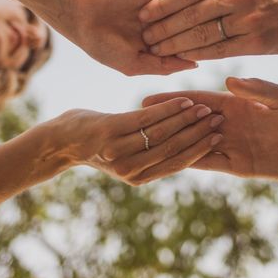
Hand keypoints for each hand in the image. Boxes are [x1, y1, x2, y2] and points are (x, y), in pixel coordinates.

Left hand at [51, 97, 223, 185]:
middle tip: (219, 120)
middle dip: (199, 134)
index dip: (199, 150)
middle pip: (173, 149)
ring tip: (206, 109)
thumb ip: (149, 156)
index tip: (218, 136)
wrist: (58, 142)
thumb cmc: (96, 146)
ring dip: (188, 120)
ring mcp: (119, 150)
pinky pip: (147, 118)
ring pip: (163, 134)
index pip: (176, 164)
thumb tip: (179, 149)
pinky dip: (169, 108)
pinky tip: (184, 100)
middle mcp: (129, 169)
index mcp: (137, 178)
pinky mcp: (111, 131)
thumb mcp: (126, 157)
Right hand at [54, 0, 197, 75]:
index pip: (188, 51)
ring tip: (196, 27)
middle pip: (193, 31)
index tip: (208, 57)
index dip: (199, 54)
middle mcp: (164, 27)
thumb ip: (164, 66)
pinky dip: (186, 4)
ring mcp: (162, 9)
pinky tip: (187, 13)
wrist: (82, 14)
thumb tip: (195, 65)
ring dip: (194, 20)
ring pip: (190, 14)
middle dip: (200, 37)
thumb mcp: (134, 64)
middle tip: (206, 40)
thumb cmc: (103, 45)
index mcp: (159, 47)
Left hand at [137, 0, 277, 60]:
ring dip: (175, 43)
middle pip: (189, 13)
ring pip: (201, 33)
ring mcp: (248, 17)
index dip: (162, 4)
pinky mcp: (257, 41)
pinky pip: (220, 50)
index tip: (143, 14)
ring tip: (156, 50)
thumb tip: (185, 2)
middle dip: (163, 26)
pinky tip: (184, 59)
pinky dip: (199, 54)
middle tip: (144, 36)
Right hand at [142, 77, 277, 188]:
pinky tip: (169, 160)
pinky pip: (209, 162)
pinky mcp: (236, 165)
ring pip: (194, 141)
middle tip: (137, 116)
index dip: (175, 98)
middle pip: (189, 121)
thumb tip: (228, 81)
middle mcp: (227, 123)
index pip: (198, 99)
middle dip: (166, 118)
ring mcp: (229, 145)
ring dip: (174, 139)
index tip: (150, 95)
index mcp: (235, 104)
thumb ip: (259, 89)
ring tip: (146, 138)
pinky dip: (190, 160)